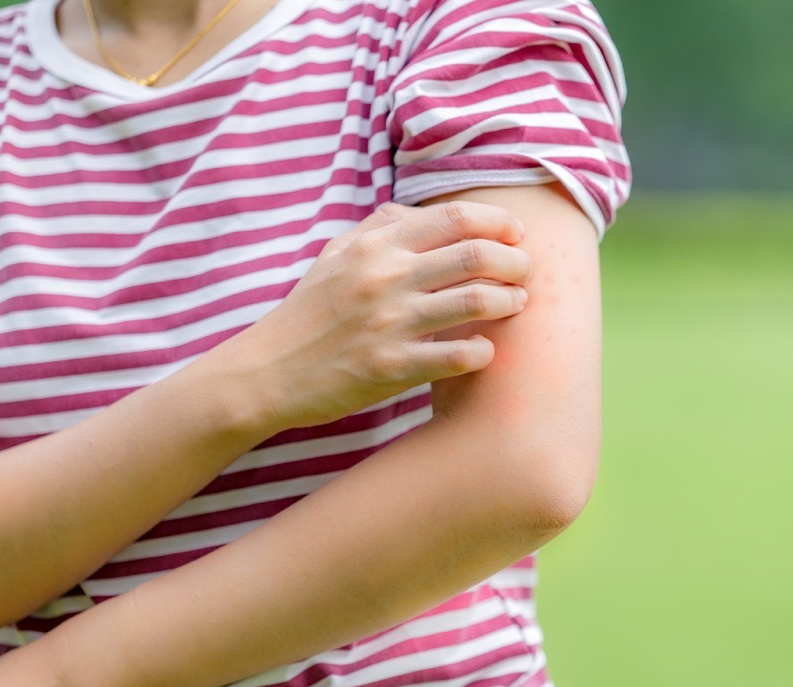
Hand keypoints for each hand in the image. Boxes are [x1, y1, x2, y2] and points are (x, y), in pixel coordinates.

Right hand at [207, 201, 531, 430]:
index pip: (455, 217)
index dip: (498, 222)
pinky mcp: (392, 367)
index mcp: (376, 245)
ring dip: (509, 302)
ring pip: (476, 301)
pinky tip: (485, 350)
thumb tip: (423, 210)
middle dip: (515, 262)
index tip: (515, 235)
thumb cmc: (309, 312)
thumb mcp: (336, 255)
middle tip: (524, 273)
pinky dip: (483, 350)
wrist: (268, 371)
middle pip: (476, 255)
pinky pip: (458, 355)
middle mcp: (386, 278)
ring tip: (516, 305)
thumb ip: (380, 227)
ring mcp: (390, 323)